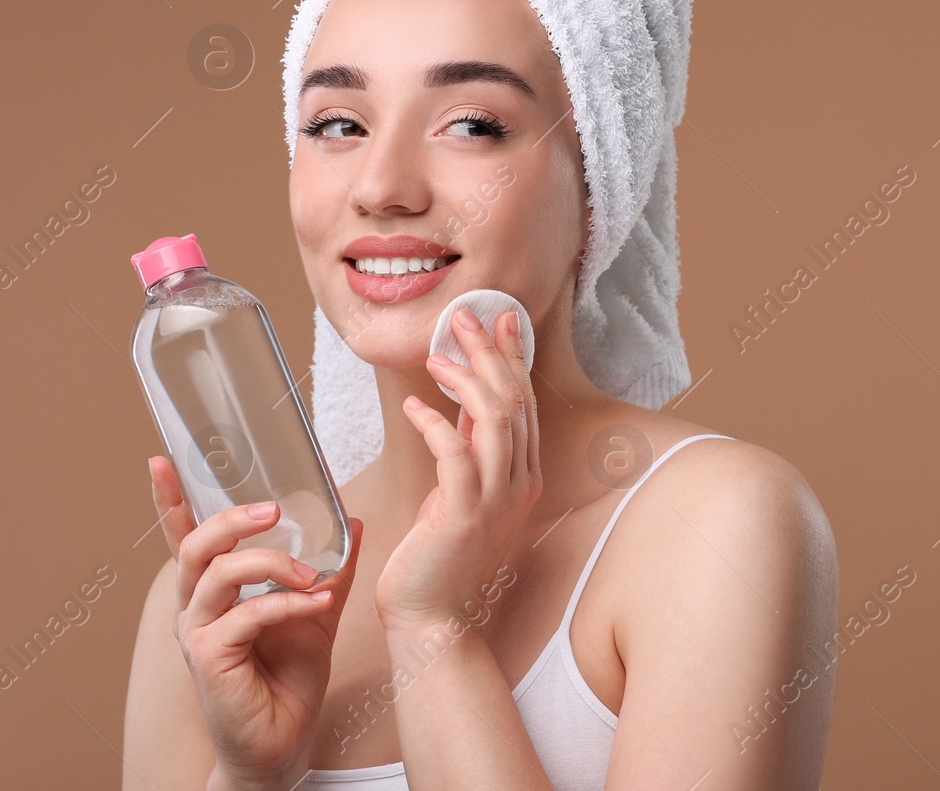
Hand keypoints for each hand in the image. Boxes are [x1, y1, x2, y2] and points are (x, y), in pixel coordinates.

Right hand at [150, 456, 364, 788]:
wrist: (282, 745)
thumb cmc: (289, 681)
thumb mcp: (315, 613)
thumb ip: (330, 570)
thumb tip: (353, 523)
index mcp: (213, 590)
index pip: (184, 535)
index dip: (170, 498)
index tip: (162, 459)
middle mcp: (196, 606)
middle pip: (196, 544)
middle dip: (232, 518)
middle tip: (273, 509)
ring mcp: (198, 632)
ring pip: (217, 573)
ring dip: (268, 563)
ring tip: (308, 573)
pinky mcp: (210, 657)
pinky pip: (246, 615)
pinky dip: (286, 605)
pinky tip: (317, 606)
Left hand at [376, 309, 543, 632]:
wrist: (435, 621)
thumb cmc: (441, 560)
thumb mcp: (460, 494)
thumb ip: (468, 452)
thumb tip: (460, 405)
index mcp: (523, 479)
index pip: (525, 404)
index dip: (512, 358)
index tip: (500, 320)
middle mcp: (518, 485)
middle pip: (513, 401)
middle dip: (490, 352)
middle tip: (464, 318)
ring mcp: (495, 501)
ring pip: (493, 418)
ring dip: (465, 378)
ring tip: (436, 357)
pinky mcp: (463, 514)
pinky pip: (455, 452)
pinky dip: (434, 422)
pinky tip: (414, 408)